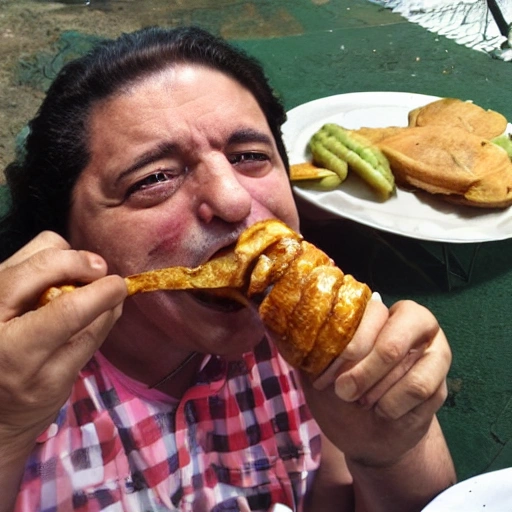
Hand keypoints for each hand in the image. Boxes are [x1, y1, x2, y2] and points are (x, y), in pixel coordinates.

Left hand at [0, 231, 126, 453]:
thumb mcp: (63, 379)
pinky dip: (56, 260)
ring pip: (40, 246)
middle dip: (84, 263)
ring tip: (78, 281)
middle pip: (46, 263)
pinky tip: (59, 283)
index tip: (122, 287)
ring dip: (69, 259)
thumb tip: (116, 298)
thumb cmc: (26, 399)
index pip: (66, 311)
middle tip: (103, 276)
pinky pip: (32, 251)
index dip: (101, 293)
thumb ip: (91, 335)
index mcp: (14, 351)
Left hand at [301, 295, 450, 467]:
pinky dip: (394, 406)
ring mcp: (431, 349)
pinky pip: (421, 390)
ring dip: (377, 393)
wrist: (367, 436)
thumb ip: (302, 346)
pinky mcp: (441, 380)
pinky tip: (383, 411)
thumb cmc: (339, 397)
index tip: (325, 378)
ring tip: (363, 402)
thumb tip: (274, 318)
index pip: (367, 314)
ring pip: (406, 369)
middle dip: (362, 373)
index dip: (345, 349)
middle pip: (390, 342)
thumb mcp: (315, 371)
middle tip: (344, 393)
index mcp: (376, 311)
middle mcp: (410, 322)